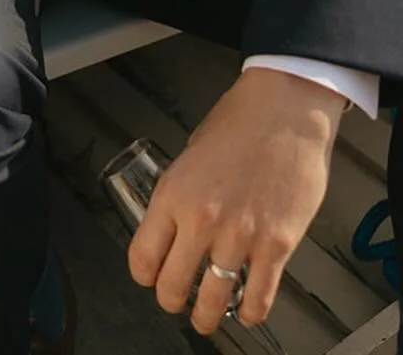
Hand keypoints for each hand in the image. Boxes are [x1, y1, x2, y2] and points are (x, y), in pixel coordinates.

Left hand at [127, 67, 343, 335]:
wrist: (285, 110)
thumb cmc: (239, 123)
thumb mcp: (190, 154)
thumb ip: (182, 192)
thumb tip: (178, 221)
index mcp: (173, 194)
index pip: (143, 255)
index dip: (144, 275)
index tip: (149, 278)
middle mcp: (202, 220)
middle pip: (174, 286)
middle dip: (172, 301)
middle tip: (176, 301)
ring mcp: (240, 236)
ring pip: (214, 301)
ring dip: (207, 316)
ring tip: (206, 318)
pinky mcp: (277, 245)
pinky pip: (259, 297)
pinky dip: (250, 313)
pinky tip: (245, 311)